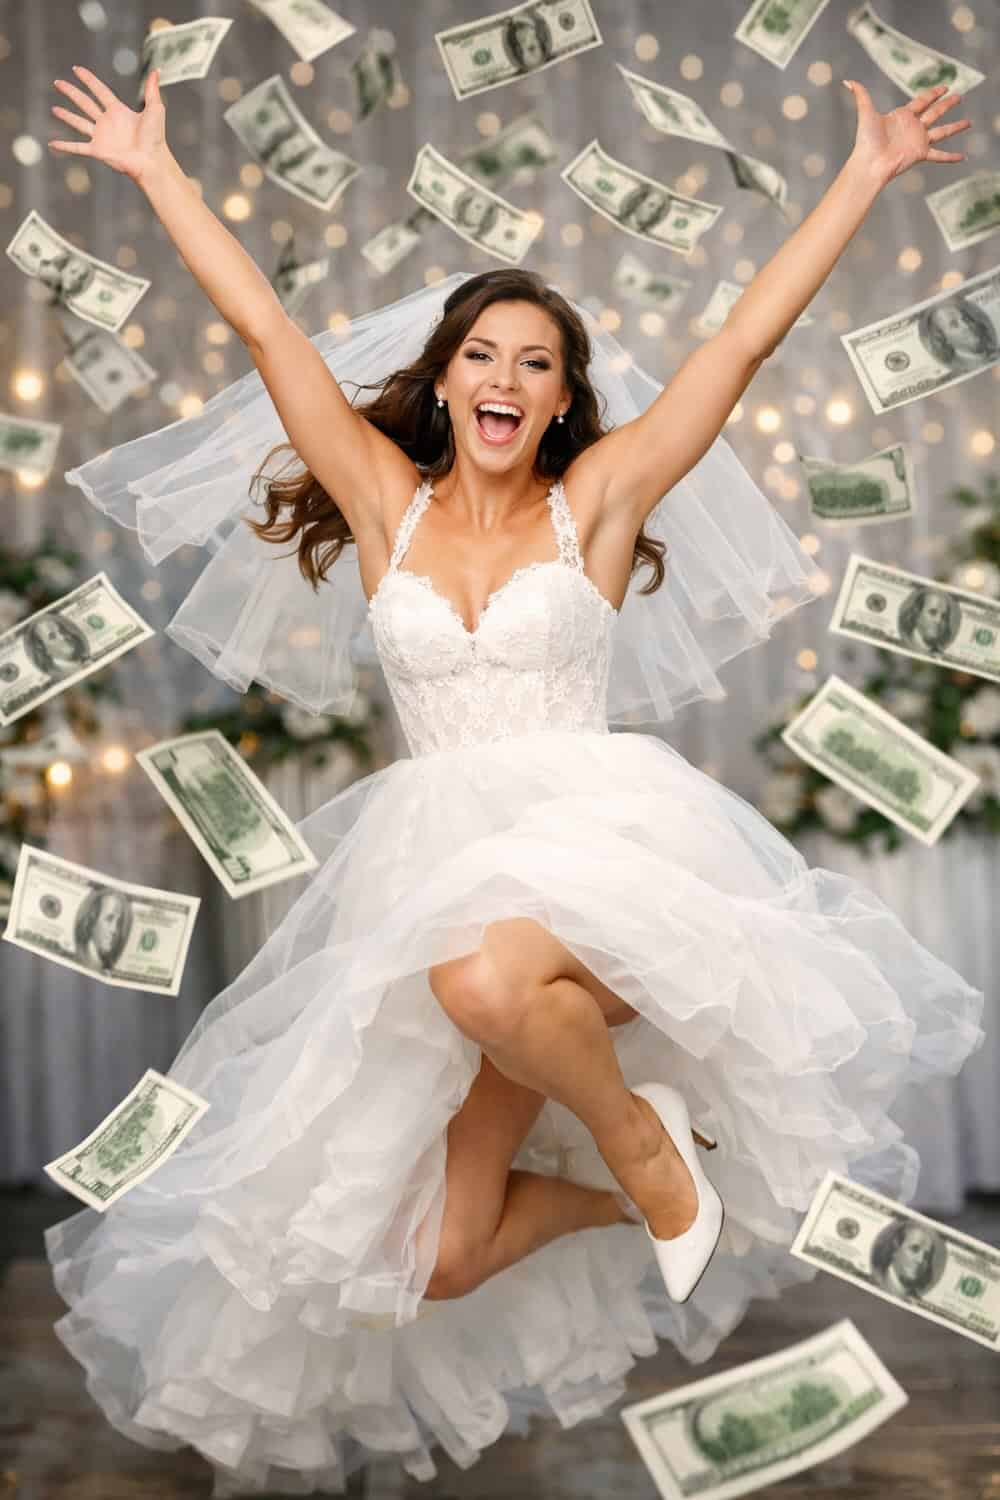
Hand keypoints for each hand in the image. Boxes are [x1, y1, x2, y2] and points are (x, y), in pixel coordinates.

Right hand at [49, 65, 166, 182]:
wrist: (152, 161)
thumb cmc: (156, 138)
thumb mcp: (155, 109)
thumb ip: (152, 90)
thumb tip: (156, 70)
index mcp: (118, 111)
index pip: (99, 90)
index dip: (88, 79)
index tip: (76, 69)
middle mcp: (107, 122)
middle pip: (85, 103)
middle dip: (71, 92)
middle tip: (58, 83)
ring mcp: (101, 137)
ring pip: (79, 122)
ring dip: (66, 116)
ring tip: (54, 109)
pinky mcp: (98, 151)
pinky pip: (77, 148)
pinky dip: (65, 146)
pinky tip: (52, 144)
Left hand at [846, 79, 970, 184]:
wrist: (870, 163)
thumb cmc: (866, 140)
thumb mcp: (866, 113)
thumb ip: (861, 95)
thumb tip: (846, 81)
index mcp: (903, 115)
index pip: (922, 101)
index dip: (934, 93)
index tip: (944, 87)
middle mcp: (913, 127)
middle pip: (935, 112)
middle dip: (948, 104)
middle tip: (959, 96)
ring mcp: (918, 140)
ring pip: (943, 131)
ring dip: (956, 127)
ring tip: (969, 123)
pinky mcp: (921, 153)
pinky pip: (940, 155)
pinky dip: (951, 157)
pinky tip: (963, 157)